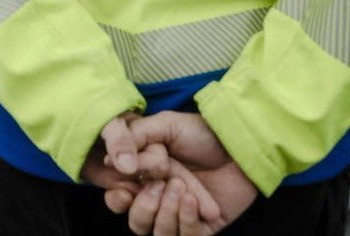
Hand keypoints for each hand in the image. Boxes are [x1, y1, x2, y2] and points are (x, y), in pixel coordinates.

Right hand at [83, 113, 220, 224]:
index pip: (120, 200)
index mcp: (144, 178)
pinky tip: (194, 199)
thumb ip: (137, 138)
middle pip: (137, 223)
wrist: (238, 146)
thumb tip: (111, 162)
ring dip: (166, 212)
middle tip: (159, 184)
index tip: (125, 188)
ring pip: (159, 233)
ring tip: (181, 187)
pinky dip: (186, 219)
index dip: (118, 199)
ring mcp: (181, 216)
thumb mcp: (165, 125)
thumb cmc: (202, 133)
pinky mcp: (202, 228)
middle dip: (144, 206)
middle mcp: (160, 200)